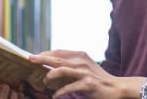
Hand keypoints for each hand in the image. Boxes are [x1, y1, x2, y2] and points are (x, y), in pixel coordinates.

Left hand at [29, 50, 143, 98]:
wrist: (116, 88)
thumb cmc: (97, 79)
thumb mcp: (84, 68)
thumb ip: (70, 65)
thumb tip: (51, 65)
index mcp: (80, 55)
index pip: (59, 52)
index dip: (46, 53)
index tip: (34, 56)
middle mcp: (82, 61)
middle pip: (57, 58)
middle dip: (42, 58)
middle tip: (29, 59)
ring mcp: (85, 72)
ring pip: (62, 70)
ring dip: (50, 75)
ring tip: (44, 81)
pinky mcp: (88, 84)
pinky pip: (70, 87)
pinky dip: (60, 91)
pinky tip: (55, 95)